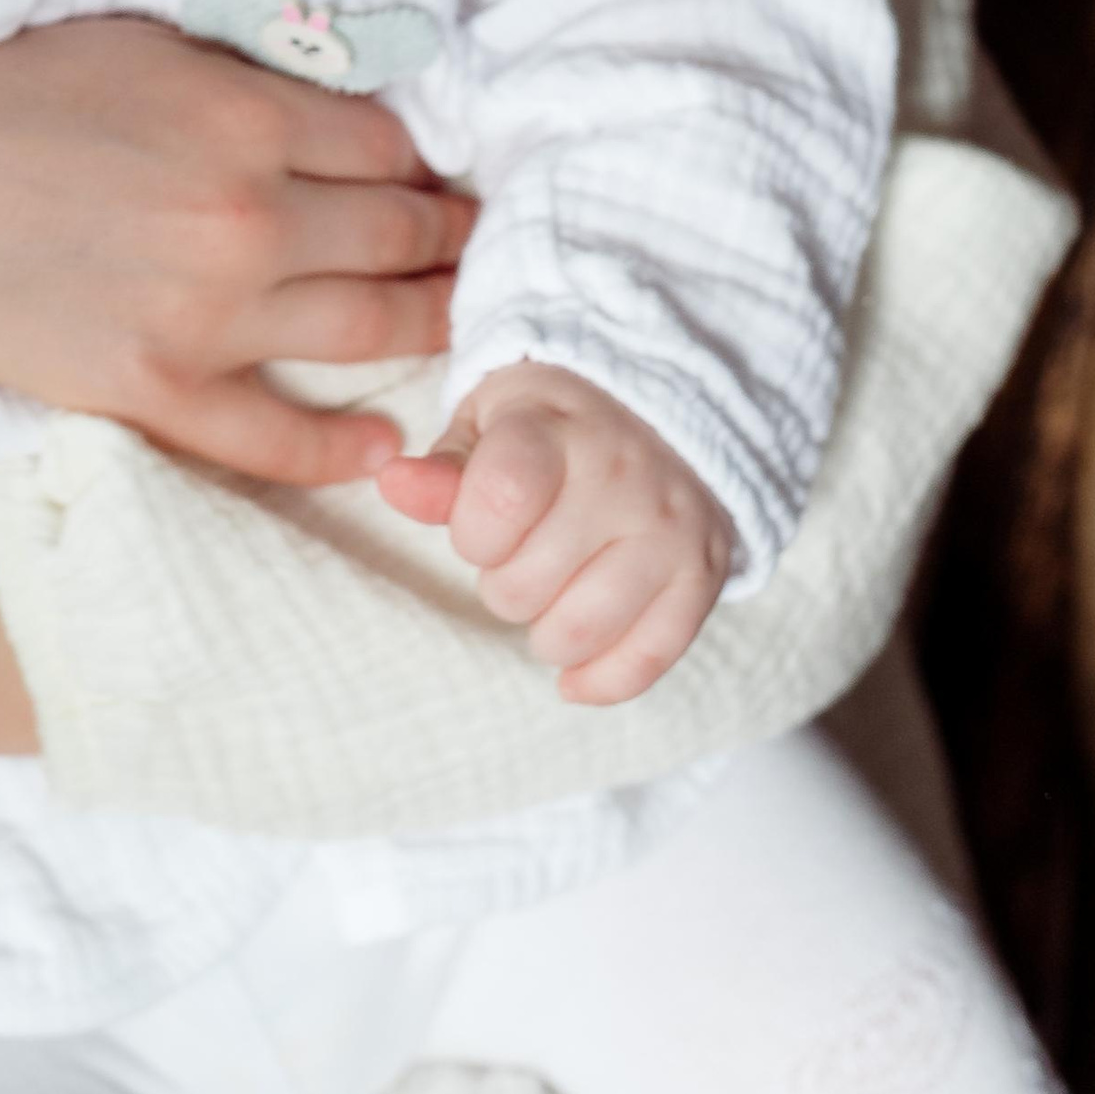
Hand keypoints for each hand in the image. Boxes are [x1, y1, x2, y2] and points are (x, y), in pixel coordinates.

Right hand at [0, 22, 475, 487]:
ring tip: (462, 321)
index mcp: (248, 120)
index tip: (449, 178)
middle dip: (456, 240)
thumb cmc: (14, 94)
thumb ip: (253, 82)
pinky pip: (277, 434)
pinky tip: (388, 440)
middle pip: (401, 236)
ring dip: (431, 322)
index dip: (433, 165)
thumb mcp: (150, 49)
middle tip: (484, 248)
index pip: (393, 150)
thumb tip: (345, 111)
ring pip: (366, 328)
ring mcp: (206, 314)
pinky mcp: (157, 389)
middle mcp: (248, 218)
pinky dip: (344, 444)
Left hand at [378, 362, 732, 706]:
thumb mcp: (489, 423)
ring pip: (578, 632)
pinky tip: (578, 668)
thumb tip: (392, 484)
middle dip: (503, 584)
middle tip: (524, 553)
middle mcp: (623, 475)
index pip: (497, 502)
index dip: (472, 533)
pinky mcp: (702, 575)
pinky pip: (646, 661)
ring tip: (553, 591)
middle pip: (524, 585)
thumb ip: (443, 469)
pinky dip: (601, 679)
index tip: (483, 522)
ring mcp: (669, 528)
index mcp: (558, 428)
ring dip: (545, 632)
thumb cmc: (553, 426)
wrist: (664, 414)